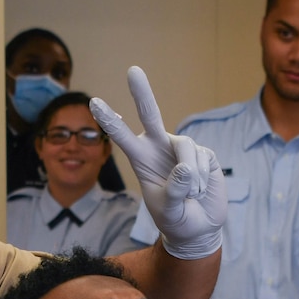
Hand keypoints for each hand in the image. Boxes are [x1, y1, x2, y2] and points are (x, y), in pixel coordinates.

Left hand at [92, 66, 225, 259]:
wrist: (199, 228)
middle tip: (133, 70)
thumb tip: (185, 167)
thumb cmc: (175, 218)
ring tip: (190, 196)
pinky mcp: (203, 154)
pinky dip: (200, 179)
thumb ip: (173, 191)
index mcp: (141, 158)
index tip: (94, 102)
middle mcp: (160, 146)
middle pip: (150, 114)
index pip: (122, 136)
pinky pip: (201, 158)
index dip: (110, 120)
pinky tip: (199, 191)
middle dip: (142, 92)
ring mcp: (182, 149)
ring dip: (188, 178)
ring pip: (185, 147)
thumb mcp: (168, 210)